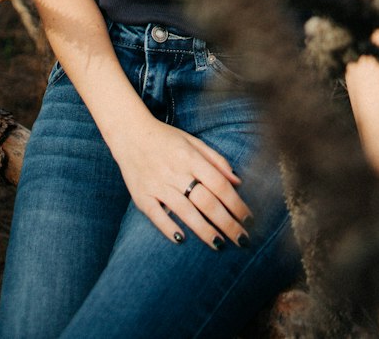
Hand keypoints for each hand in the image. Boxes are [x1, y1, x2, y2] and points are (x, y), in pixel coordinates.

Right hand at [113, 115, 252, 248]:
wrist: (129, 133)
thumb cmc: (166, 138)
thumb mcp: (193, 141)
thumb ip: (216, 160)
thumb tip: (238, 181)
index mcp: (190, 157)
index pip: (219, 184)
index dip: (236, 203)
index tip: (249, 219)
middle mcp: (175, 171)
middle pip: (206, 202)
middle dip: (227, 223)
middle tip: (242, 240)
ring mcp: (157, 184)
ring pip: (185, 212)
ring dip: (204, 230)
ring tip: (220, 245)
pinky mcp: (141, 195)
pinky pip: (156, 215)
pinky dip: (168, 228)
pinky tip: (182, 240)